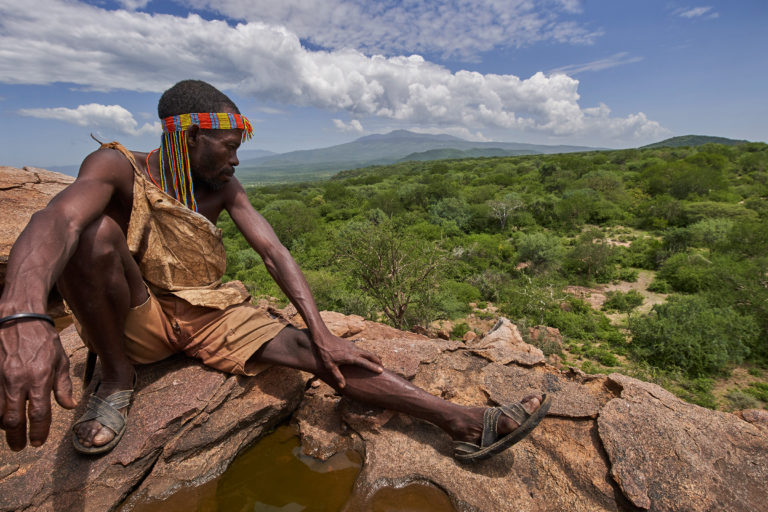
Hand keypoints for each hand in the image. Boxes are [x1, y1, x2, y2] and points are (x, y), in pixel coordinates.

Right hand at [0, 318, 75, 450]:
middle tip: (20, 446)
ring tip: (11, 433)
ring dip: (4, 427)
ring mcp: (0, 378)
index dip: (38, 431)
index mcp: (39, 378)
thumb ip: (63, 385)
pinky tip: (1, 417)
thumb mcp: (60, 360)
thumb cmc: (43, 339)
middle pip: (12, 419)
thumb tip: (69, 406)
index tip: (38, 442)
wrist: (19, 319)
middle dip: (16, 437)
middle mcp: (17, 381)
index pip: (38, 413)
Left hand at [312, 332, 382, 388]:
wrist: (322, 337)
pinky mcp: (350, 344)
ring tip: (376, 363)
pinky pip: (361, 350)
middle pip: (370, 355)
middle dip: (377, 361)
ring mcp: (353, 346)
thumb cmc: (325, 353)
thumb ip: (337, 376)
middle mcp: (354, 351)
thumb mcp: (329, 366)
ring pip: (366, 352)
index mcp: (350, 357)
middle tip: (382, 367)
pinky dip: (366, 354)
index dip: (374, 367)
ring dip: (372, 357)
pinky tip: (364, 358)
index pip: (365, 363)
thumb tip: (343, 387)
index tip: (381, 371)